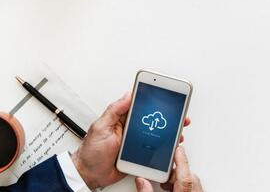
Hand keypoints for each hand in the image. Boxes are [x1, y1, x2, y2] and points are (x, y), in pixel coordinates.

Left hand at [72, 93, 190, 188]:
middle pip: (152, 120)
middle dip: (167, 117)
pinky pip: (153, 149)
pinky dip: (163, 148)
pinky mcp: (138, 154)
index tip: (166, 95)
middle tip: (180, 115)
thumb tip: (128, 94)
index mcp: (122, 119)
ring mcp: (135, 141)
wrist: (89, 175)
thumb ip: (114, 110)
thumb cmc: (91, 152)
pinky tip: (170, 147)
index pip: (140, 105)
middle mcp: (130, 129)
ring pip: (155, 134)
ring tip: (178, 132)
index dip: (154, 100)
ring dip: (168, 133)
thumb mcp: (101, 126)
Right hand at [135, 147, 203, 191]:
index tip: (178, 148)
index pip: (186, 176)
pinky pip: (193, 187)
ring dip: (179, 178)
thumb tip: (141, 181)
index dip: (181, 160)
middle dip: (176, 171)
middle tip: (163, 170)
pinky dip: (183, 184)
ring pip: (192, 182)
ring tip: (165, 183)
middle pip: (189, 177)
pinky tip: (171, 188)